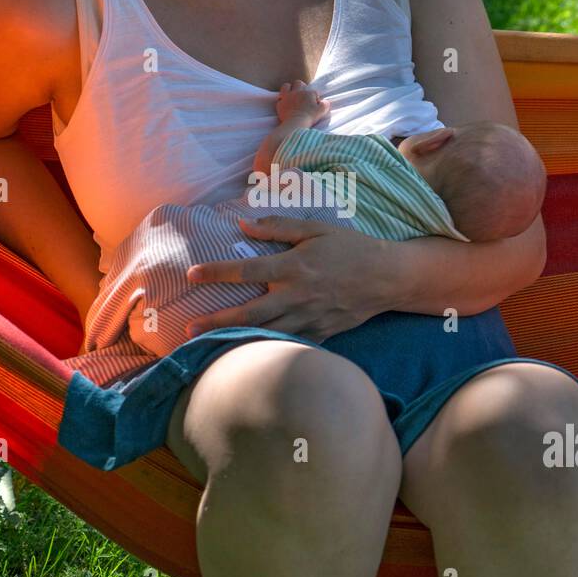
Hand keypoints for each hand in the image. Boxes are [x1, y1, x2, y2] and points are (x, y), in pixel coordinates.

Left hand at [183, 214, 388, 340]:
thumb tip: (243, 224)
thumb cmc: (351, 248)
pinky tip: (248, 352)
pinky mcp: (320, 333)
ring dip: (235, 339)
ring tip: (208, 344)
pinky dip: (267, 348)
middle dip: (217, 321)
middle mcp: (298, 295)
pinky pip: (289, 343)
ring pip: (265, 332)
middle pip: (249, 312)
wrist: (388, 278)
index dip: (216, 272)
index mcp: (294, 266)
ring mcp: (309, 318)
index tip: (191, 274)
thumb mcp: (316, 228)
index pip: (246, 270)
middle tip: (189, 328)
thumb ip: (279, 226)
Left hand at [275, 79, 330, 125]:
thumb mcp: (322, 111)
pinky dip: (282, 101)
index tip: (314, 104)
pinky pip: (280, 98)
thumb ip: (325, 104)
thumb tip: (325, 102)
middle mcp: (297, 92)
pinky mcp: (280, 104)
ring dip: (289, 89)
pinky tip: (285, 104)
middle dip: (301, 87)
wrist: (295, 124)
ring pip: (286, 86)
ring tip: (291, 95)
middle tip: (303, 95)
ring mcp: (287, 97)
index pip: (313, 92)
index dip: (315, 98)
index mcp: (308, 93)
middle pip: (298, 83)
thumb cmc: (309, 117)